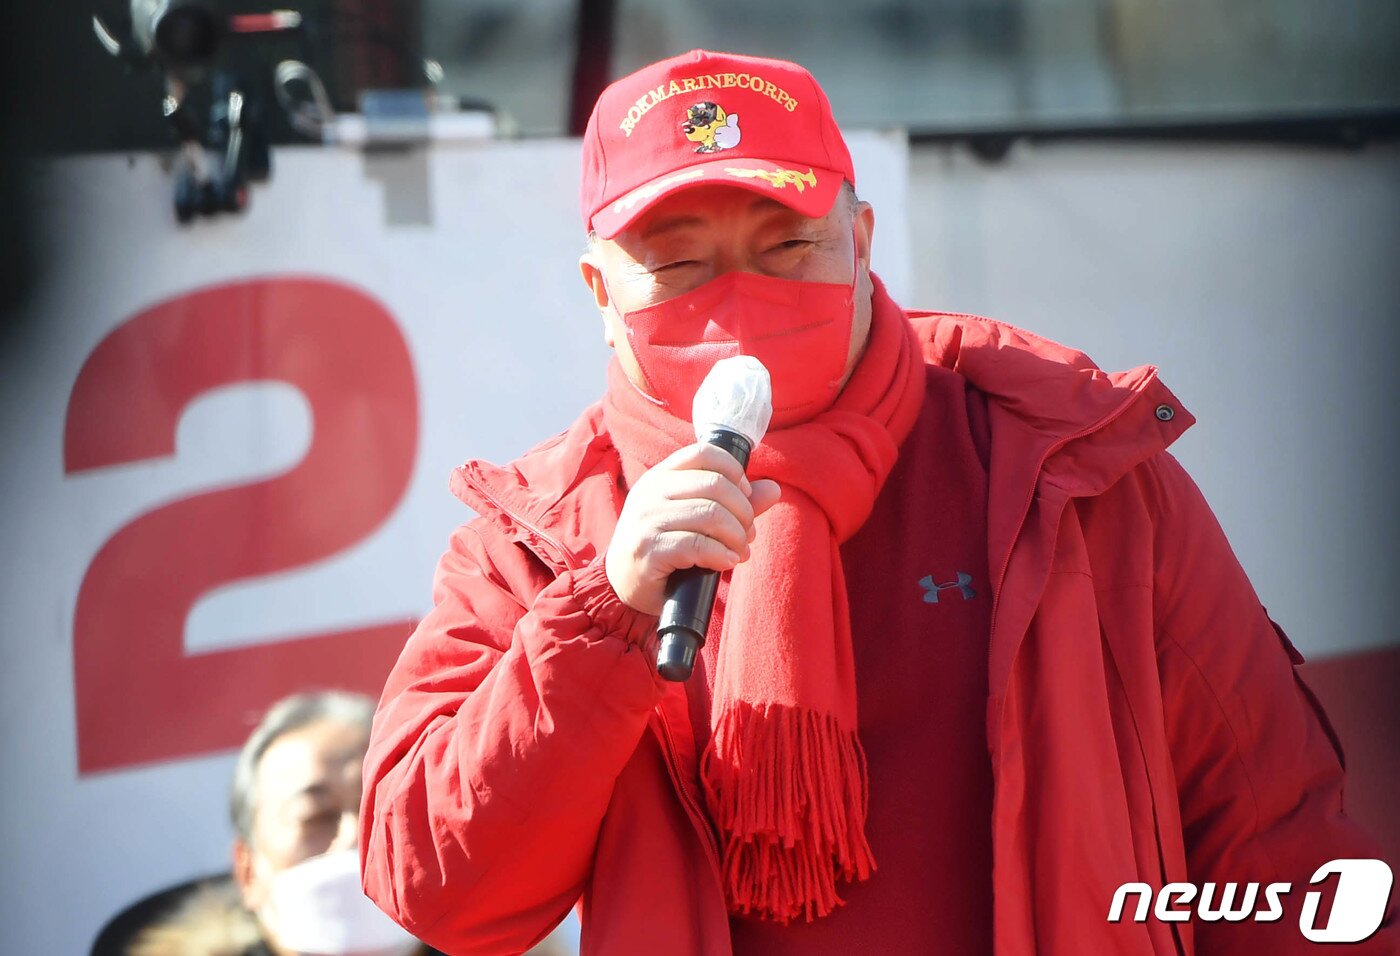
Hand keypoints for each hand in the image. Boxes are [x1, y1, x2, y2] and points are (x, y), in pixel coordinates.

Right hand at [605, 443, 781, 614]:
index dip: (734, 472)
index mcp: (661, 476)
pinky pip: (696, 545)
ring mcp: (647, 520)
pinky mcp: (648, 549)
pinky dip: (721, 554)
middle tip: (747, 534)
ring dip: (736, 536)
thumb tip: (773, 489)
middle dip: (743, 511)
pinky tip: (727, 562)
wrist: (622, 583)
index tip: (745, 496)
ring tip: (739, 551)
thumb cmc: (663, 546)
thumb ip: (732, 503)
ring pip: (710, 514)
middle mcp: (651, 492)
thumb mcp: (693, 518)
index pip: (704, 453)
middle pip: (715, 485)